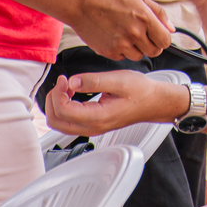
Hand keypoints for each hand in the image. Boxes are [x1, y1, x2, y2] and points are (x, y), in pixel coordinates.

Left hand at [45, 71, 182, 135]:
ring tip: (67, 87)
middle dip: (53, 99)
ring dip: (57, 104)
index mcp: (98, 117)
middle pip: (56, 121)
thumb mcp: (119, 80)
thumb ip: (94, 81)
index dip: (59, 92)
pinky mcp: (92, 124)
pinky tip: (72, 93)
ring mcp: (92, 128)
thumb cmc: (141, 91)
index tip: (66, 78)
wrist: (153, 102)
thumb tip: (72, 82)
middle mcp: (92, 127)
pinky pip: (68, 121)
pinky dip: (64, 107)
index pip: (64, 110)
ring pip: (59, 123)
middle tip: (63, 82)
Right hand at [71, 0, 173, 61]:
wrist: (84, 5)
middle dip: (152, 45)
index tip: (158, 36)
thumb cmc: (111, 0)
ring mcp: (122, 44)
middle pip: (154, 51)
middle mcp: (135, 33)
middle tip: (143, 36)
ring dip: (137, 49)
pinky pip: (123, 57)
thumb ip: (158, 13)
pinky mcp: (110, 52)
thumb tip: (171, 29)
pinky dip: (122, 51)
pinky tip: (116, 38)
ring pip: (139, 56)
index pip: (165, 40)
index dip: (163, 39)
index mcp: (145, 18)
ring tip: (127, 35)